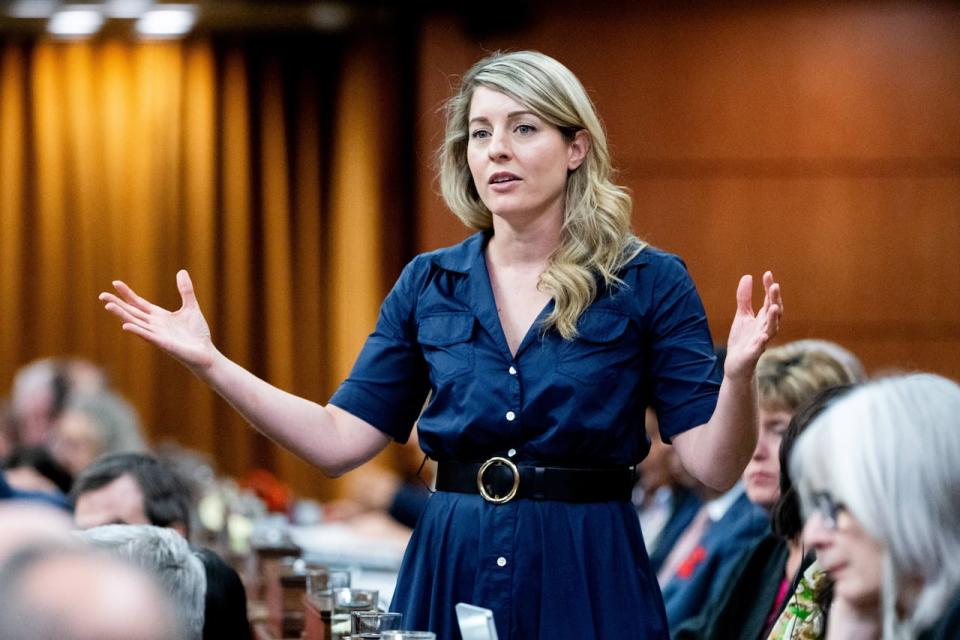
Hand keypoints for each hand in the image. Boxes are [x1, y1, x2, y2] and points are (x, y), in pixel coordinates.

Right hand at [99, 270, 215, 372]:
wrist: (205, 353)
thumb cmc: (197, 334)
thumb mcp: (191, 307)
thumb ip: (185, 290)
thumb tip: (181, 271)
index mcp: (159, 316)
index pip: (139, 303)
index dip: (127, 294)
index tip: (115, 282)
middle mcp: (154, 325)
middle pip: (132, 312)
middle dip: (117, 304)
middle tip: (102, 295)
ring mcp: (157, 335)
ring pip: (136, 323)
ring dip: (122, 315)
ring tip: (108, 306)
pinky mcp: (163, 344)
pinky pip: (148, 337)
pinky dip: (137, 331)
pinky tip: (125, 326)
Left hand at [723, 271, 782, 380]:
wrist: (737, 365)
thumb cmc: (742, 340)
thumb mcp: (742, 316)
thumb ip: (744, 298)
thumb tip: (748, 276)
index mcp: (763, 319)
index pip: (769, 300)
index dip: (769, 288)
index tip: (768, 274)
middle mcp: (766, 328)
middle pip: (774, 312)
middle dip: (774, 299)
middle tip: (775, 286)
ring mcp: (761, 341)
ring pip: (771, 329)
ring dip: (773, 318)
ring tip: (773, 307)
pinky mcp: (753, 354)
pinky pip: (759, 348)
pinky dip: (761, 342)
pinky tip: (762, 336)